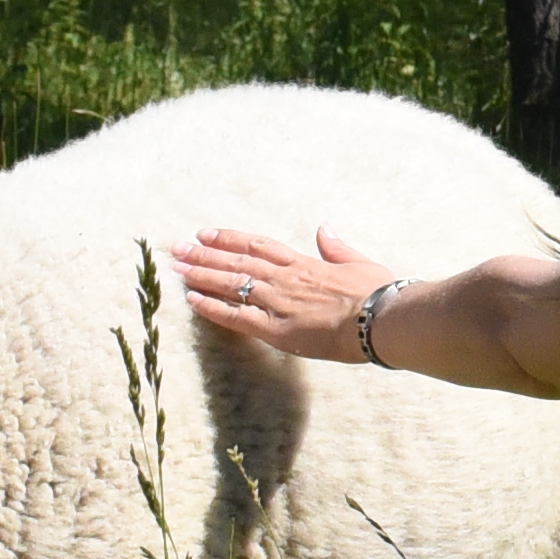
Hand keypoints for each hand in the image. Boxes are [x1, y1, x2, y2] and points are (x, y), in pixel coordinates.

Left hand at [181, 226, 391, 362]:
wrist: (382, 320)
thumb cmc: (379, 294)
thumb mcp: (360, 263)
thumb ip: (337, 248)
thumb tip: (324, 228)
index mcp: (305, 264)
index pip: (259, 246)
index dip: (231, 239)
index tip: (207, 233)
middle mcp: (286, 279)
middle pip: (237, 261)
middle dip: (205, 254)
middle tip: (177, 247)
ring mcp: (279, 303)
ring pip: (232, 284)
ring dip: (201, 274)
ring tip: (176, 267)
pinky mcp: (277, 329)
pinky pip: (237, 317)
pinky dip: (212, 308)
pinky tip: (192, 300)